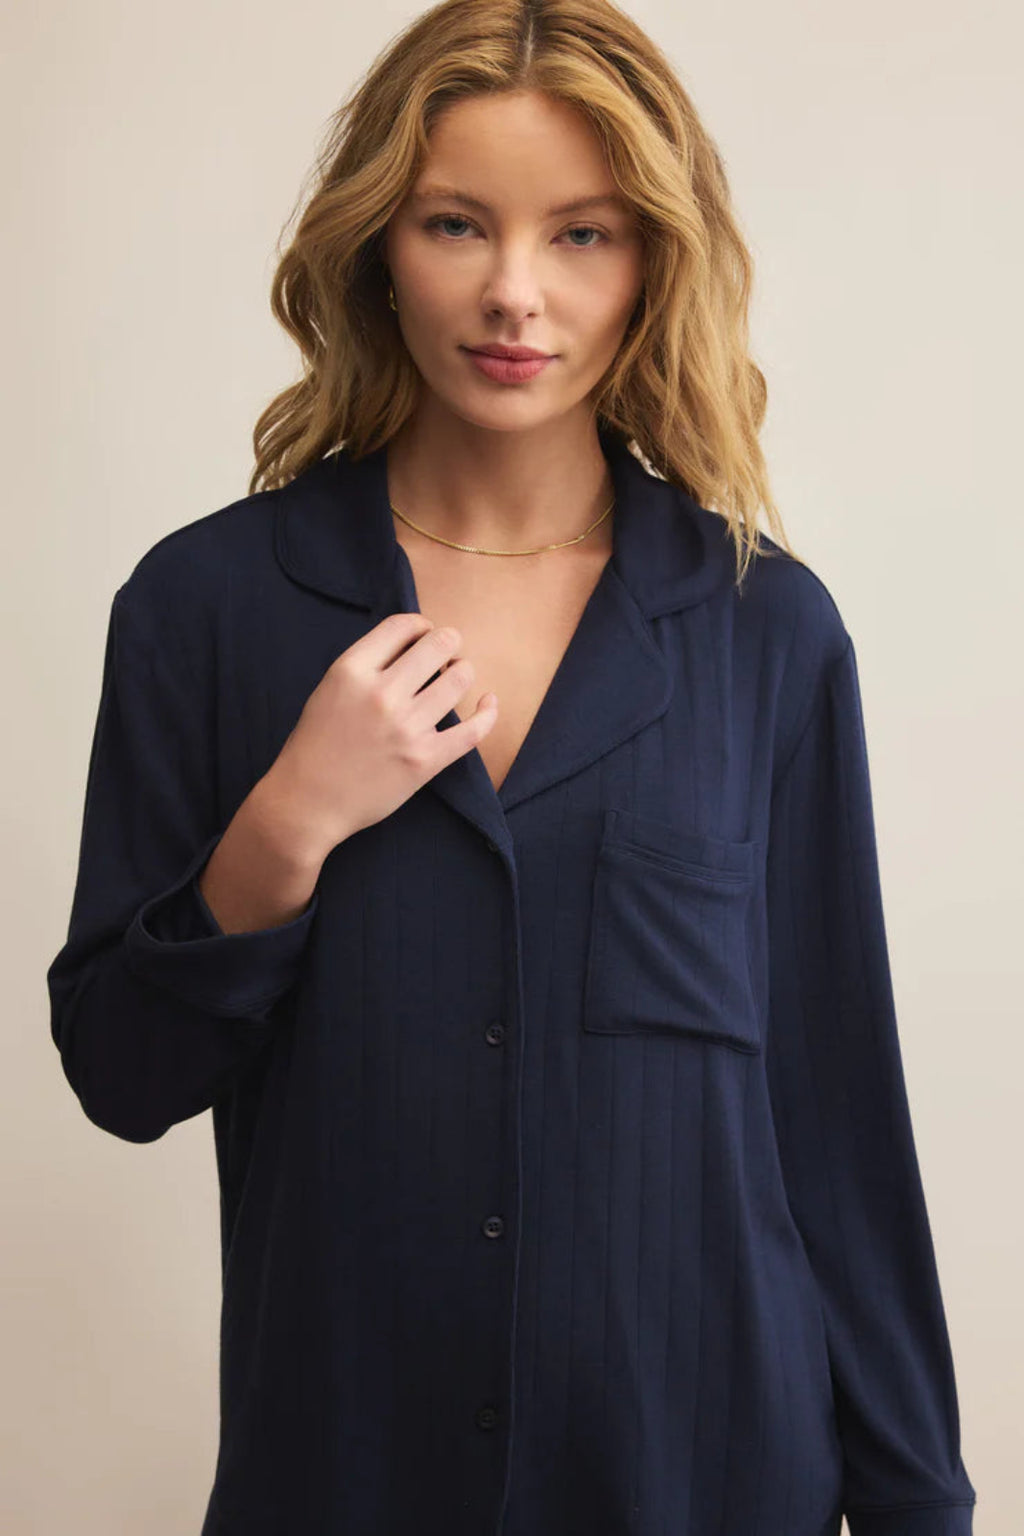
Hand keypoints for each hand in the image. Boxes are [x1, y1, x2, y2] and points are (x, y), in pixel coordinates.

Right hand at [261, 612, 497, 858]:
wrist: (307, 801)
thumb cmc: (316, 744)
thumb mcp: (330, 689)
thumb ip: (367, 665)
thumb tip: (413, 644)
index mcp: (351, 671)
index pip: (402, 626)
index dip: (421, 625)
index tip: (424, 635)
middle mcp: (382, 694)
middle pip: (438, 645)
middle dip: (449, 643)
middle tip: (448, 653)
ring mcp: (406, 728)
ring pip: (459, 680)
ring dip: (463, 672)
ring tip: (457, 677)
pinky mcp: (425, 760)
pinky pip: (473, 730)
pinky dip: (488, 712)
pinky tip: (489, 702)